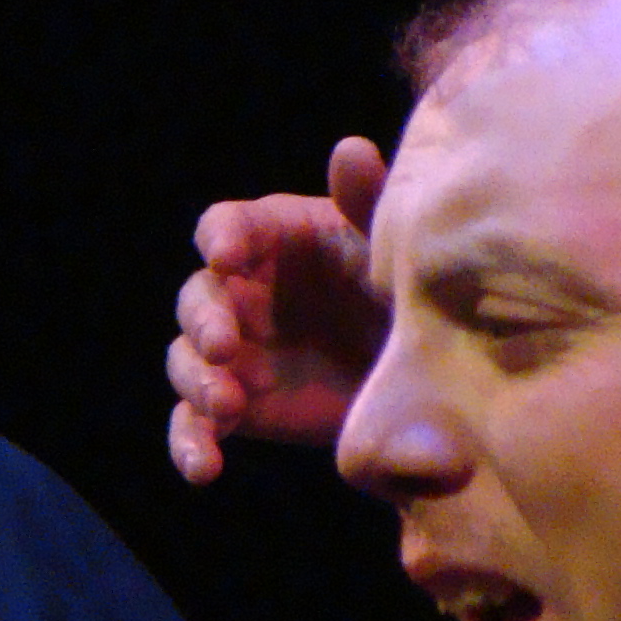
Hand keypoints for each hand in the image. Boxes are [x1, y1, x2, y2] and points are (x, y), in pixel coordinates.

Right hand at [166, 136, 389, 483]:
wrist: (435, 378)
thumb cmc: (410, 294)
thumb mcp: (392, 251)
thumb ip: (366, 205)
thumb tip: (349, 149)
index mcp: (271, 240)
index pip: (224, 227)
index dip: (221, 238)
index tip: (228, 256)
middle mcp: (240, 292)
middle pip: (196, 298)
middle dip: (204, 322)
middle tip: (228, 347)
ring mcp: (233, 353)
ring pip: (186, 360)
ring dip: (196, 382)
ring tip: (228, 408)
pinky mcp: (236, 408)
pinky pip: (193, 424)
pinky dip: (190, 445)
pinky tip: (204, 470)